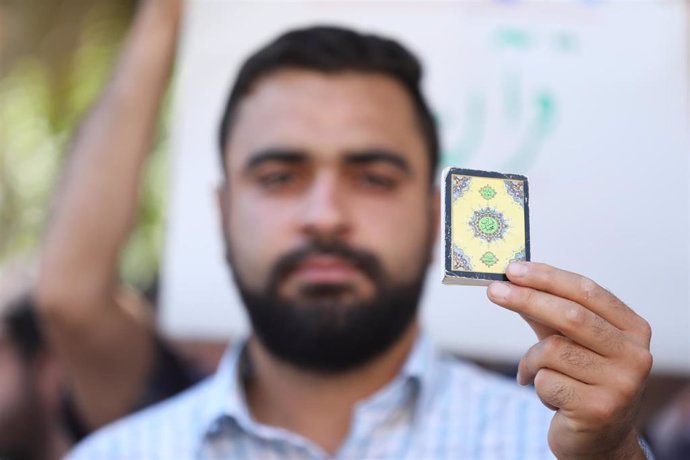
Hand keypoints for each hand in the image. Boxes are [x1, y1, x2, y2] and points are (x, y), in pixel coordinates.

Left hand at [487, 262, 652, 459]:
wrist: (599, 441)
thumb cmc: (582, 382)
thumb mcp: (569, 341)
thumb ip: (547, 313)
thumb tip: (512, 281)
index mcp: (633, 330)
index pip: (587, 291)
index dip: (547, 277)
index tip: (513, 269)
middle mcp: (635, 355)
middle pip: (571, 316)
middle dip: (526, 299)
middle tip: (494, 290)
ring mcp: (621, 384)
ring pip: (552, 350)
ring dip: (531, 360)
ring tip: (533, 373)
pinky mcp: (599, 409)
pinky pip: (545, 381)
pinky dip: (535, 384)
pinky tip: (548, 396)